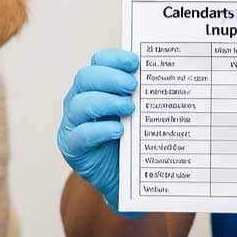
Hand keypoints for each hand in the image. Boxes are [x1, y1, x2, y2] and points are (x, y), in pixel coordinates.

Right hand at [57, 49, 141, 216]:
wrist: (124, 177)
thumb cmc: (131, 139)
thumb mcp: (138, 113)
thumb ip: (143, 95)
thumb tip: (165, 75)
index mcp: (96, 85)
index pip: (98, 62)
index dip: (114, 58)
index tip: (136, 62)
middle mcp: (79, 99)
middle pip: (86, 77)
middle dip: (111, 77)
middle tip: (133, 85)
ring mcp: (72, 123)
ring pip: (79, 103)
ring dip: (106, 102)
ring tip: (130, 108)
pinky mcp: (72, 147)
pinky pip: (80, 134)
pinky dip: (100, 130)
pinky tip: (119, 130)